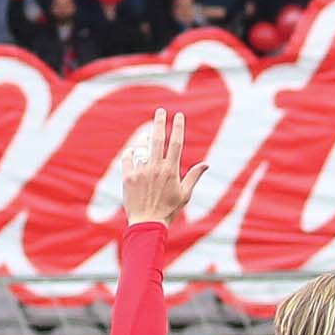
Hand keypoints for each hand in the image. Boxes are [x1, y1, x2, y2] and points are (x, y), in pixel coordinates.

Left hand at [114, 110, 206, 225]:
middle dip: (159, 122)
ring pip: (142, 148)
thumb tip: (206, 164)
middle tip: (159, 111)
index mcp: (171, 170)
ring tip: (146, 136)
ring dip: (144, 139)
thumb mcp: (185, 194)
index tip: (178, 115)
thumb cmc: (168, 210)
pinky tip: (133, 153)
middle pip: (158, 139)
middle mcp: (156, 168)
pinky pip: (128, 158)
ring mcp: (141, 172)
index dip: (178, 127)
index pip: (176, 143)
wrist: (148, 224)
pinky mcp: (128, 177)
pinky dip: (130, 154)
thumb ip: (194, 176)